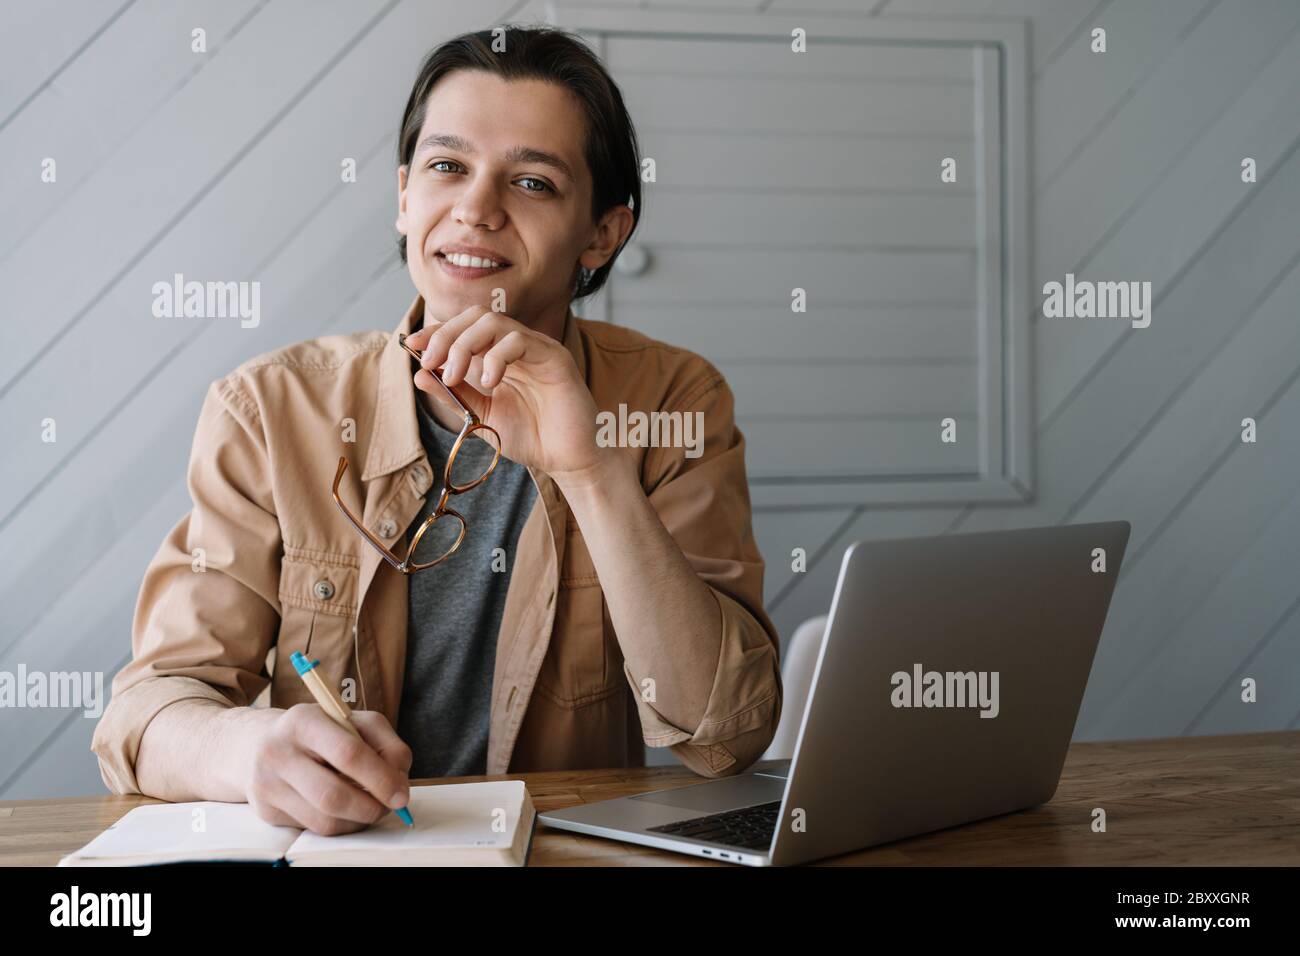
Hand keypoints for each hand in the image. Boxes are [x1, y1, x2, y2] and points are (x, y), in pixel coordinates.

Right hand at [242, 704, 411, 834]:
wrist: (258, 743)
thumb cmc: (319, 731)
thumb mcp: (353, 721)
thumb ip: (385, 743)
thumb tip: (400, 780)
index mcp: (303, 720)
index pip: (348, 753)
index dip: (381, 777)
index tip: (401, 794)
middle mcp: (278, 752)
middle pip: (332, 795)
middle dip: (371, 807)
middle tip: (391, 806)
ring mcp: (267, 784)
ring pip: (324, 820)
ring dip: (358, 819)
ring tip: (371, 806)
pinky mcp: (266, 811)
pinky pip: (314, 829)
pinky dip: (341, 824)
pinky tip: (347, 810)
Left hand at [403, 305, 613, 482]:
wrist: (568, 460)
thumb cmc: (533, 438)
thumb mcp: (482, 417)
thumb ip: (454, 396)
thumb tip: (419, 375)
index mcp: (500, 357)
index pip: (465, 327)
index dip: (436, 332)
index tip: (413, 347)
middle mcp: (518, 347)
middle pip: (476, 316)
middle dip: (446, 335)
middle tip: (431, 363)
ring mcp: (537, 349)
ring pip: (495, 322)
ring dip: (464, 345)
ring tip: (455, 376)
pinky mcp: (555, 357)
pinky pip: (520, 340)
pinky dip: (496, 357)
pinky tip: (489, 382)